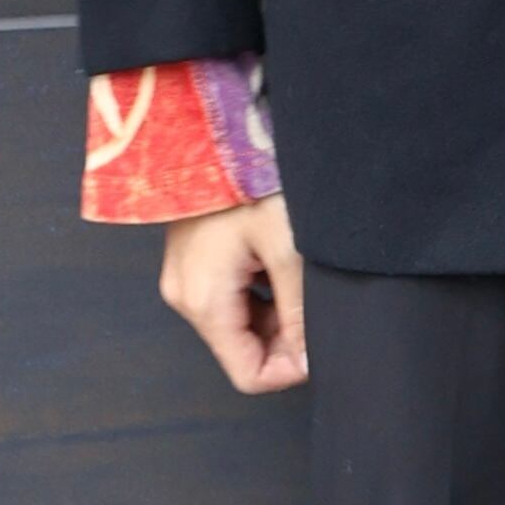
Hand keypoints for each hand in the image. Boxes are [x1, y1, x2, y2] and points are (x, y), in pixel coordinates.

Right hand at [161, 194, 307, 391]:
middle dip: (286, 341)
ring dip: (275, 315)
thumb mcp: (287, 250)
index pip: (249, 375)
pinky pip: (230, 298)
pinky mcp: (191, 261)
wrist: (211, 129)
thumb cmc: (246, 180)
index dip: (291, 369)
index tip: (321, 342)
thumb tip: (312, 358)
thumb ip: (300, 312)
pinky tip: (279, 263)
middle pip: (244, 351)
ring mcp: (184, 279)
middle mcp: (185, 298)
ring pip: (239, 326)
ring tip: (299, 276)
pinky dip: (260, 294)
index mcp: (204, 302)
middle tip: (317, 304)